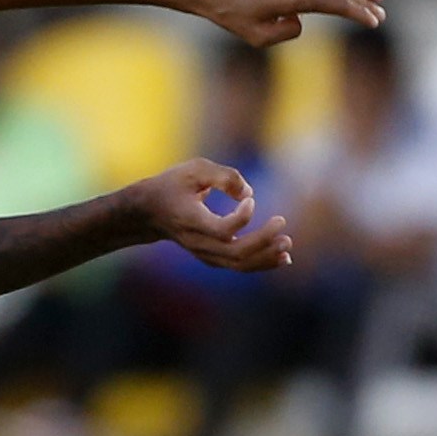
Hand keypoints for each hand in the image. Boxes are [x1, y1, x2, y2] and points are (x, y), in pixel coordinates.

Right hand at [130, 160, 292, 272]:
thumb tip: (249, 193)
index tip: (250, 199)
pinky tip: (282, 257)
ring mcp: (203, 253)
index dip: (242, 217)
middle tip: (282, 221)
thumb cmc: (173, 185)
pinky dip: (261, 263)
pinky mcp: (211, 257)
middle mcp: (197, 242)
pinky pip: (238, 266)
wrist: (149, 212)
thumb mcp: (194, 169)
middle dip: (262, 240)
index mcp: (190, 220)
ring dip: (266, 256)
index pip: (221, 230)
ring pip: (238, 264)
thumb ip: (224, 176)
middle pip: (235, 252)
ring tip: (287, 244)